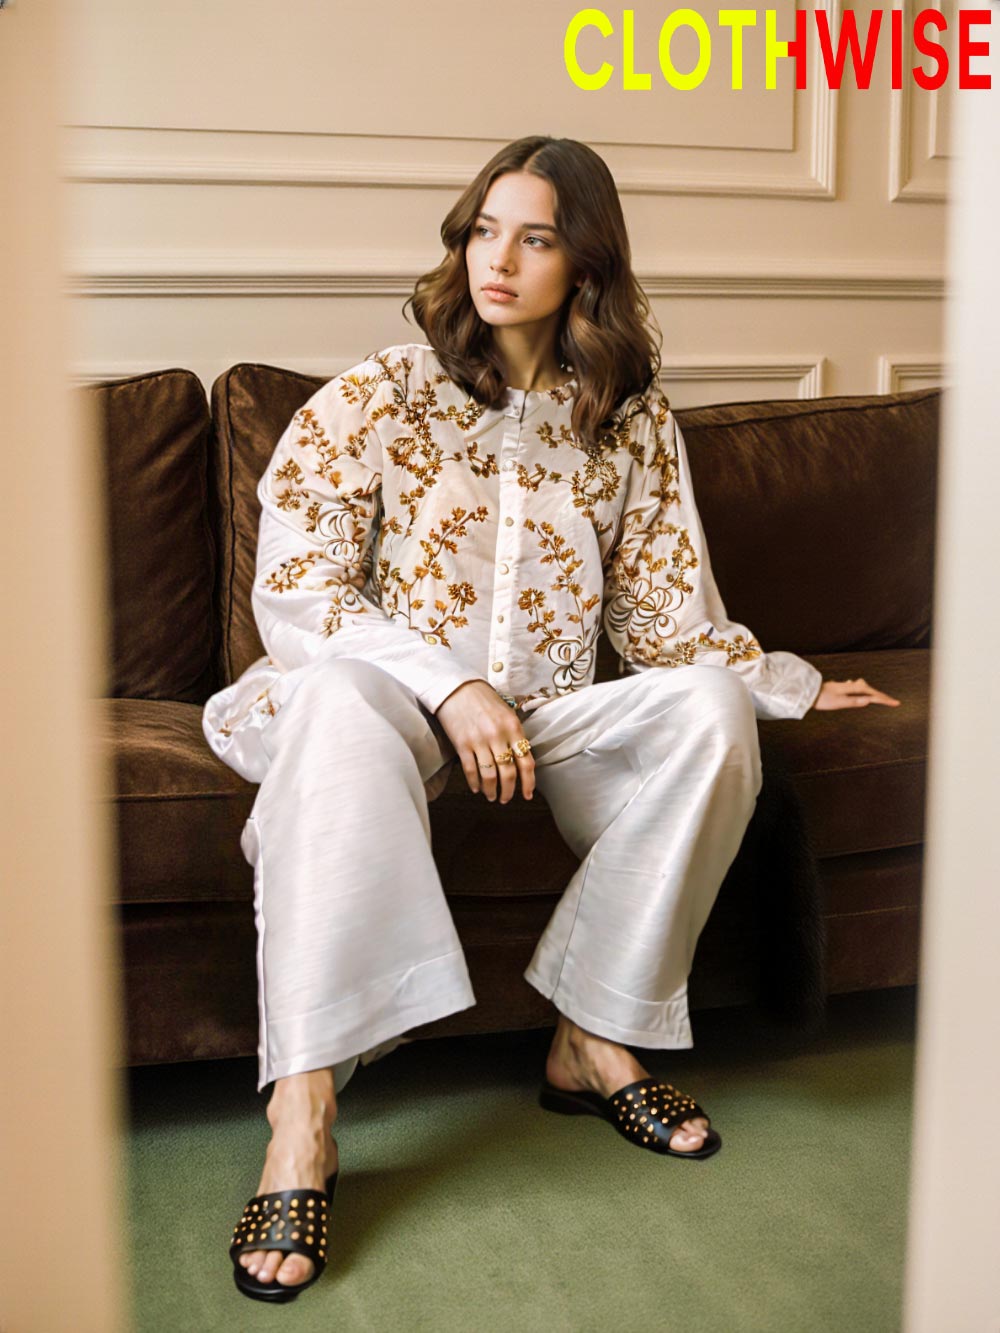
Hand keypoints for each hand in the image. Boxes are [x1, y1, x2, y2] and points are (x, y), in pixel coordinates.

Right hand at [434, 680, 534, 802]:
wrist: (457, 687)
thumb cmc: (483, 699)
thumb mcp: (506, 713)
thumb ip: (515, 734)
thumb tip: (521, 759)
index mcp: (513, 727)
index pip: (527, 761)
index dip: (529, 782)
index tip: (528, 794)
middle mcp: (498, 736)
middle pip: (508, 773)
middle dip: (509, 791)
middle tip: (506, 799)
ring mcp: (479, 741)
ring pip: (490, 776)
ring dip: (492, 791)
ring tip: (491, 796)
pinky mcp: (462, 744)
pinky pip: (471, 770)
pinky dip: (475, 782)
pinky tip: (476, 788)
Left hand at [811, 678, 900, 709]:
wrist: (809, 692)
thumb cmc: (823, 699)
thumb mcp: (839, 702)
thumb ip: (854, 702)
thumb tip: (868, 701)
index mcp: (854, 688)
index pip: (874, 695)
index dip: (885, 699)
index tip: (896, 703)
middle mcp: (852, 685)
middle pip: (871, 691)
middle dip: (882, 696)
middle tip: (893, 702)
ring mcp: (847, 686)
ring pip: (865, 689)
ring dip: (873, 693)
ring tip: (881, 698)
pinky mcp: (842, 688)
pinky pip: (857, 689)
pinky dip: (863, 692)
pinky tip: (860, 690)